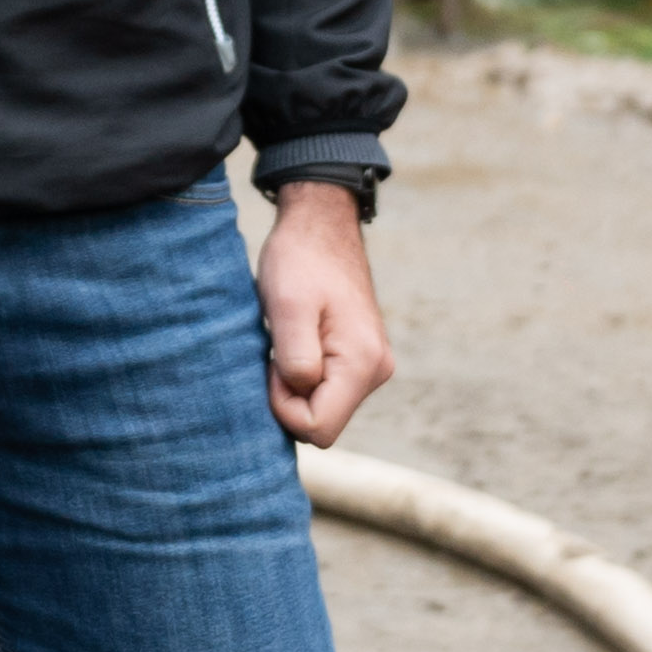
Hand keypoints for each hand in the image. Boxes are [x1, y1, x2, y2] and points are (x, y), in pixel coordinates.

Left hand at [257, 182, 392, 448]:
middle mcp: (377, 370)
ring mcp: (372, 364)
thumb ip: (297, 360)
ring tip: (288, 339)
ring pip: (324, 406)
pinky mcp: (361, 357)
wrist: (320, 223)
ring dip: (296, 384)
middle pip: (323, 422)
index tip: (274, 363)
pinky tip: (297, 340)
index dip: (283, 406)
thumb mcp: (287, 307)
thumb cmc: (300, 260)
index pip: (318, 429)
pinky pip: (328, 388)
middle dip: (290, 398)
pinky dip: (305, 374)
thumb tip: (302, 396)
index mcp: (362, 363)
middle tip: (278, 349)